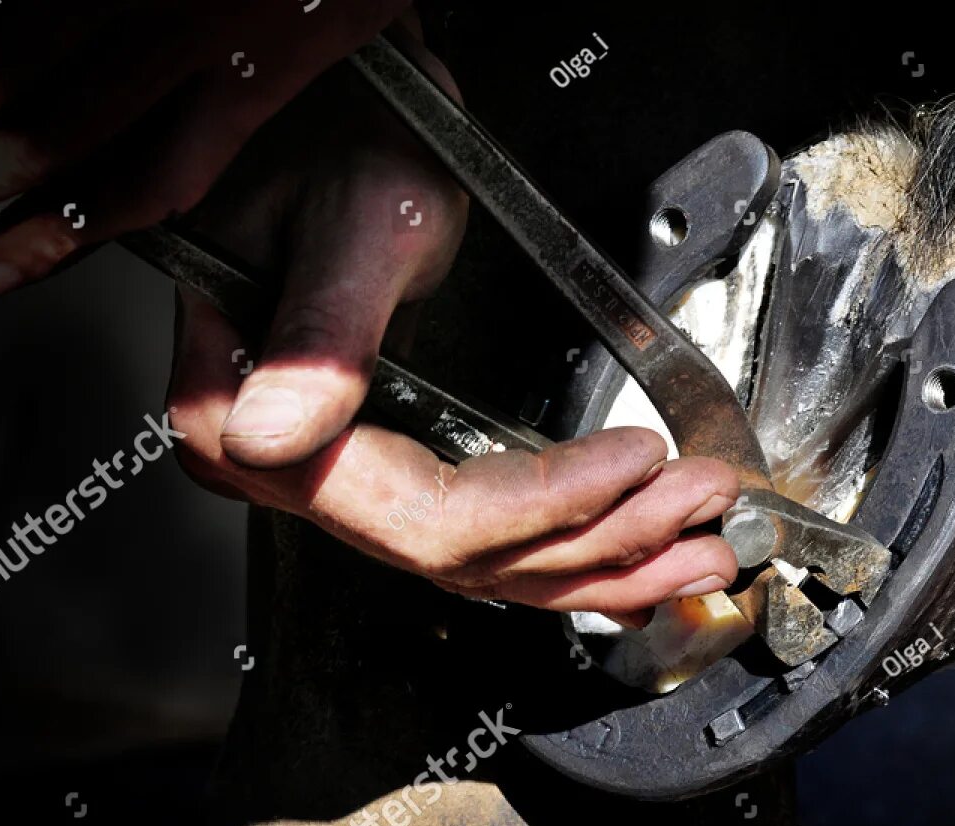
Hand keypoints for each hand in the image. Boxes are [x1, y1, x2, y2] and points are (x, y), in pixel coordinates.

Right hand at [0, 2, 740, 617]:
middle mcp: (294, 469)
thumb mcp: (354, 217)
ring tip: (698, 552)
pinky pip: (486, 536)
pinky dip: (571, 549)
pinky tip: (637, 566)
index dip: (546, 504)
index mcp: (252, 414)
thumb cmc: (334, 144)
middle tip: (702, 515)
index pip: (427, 514)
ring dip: (606, 562)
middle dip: (604, 540)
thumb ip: (325, 328)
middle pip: (470, 555)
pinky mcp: (391, 468)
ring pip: (488, 562)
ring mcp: (343, 478)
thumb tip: (274, 432)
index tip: (637, 462)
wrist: (332, 128)